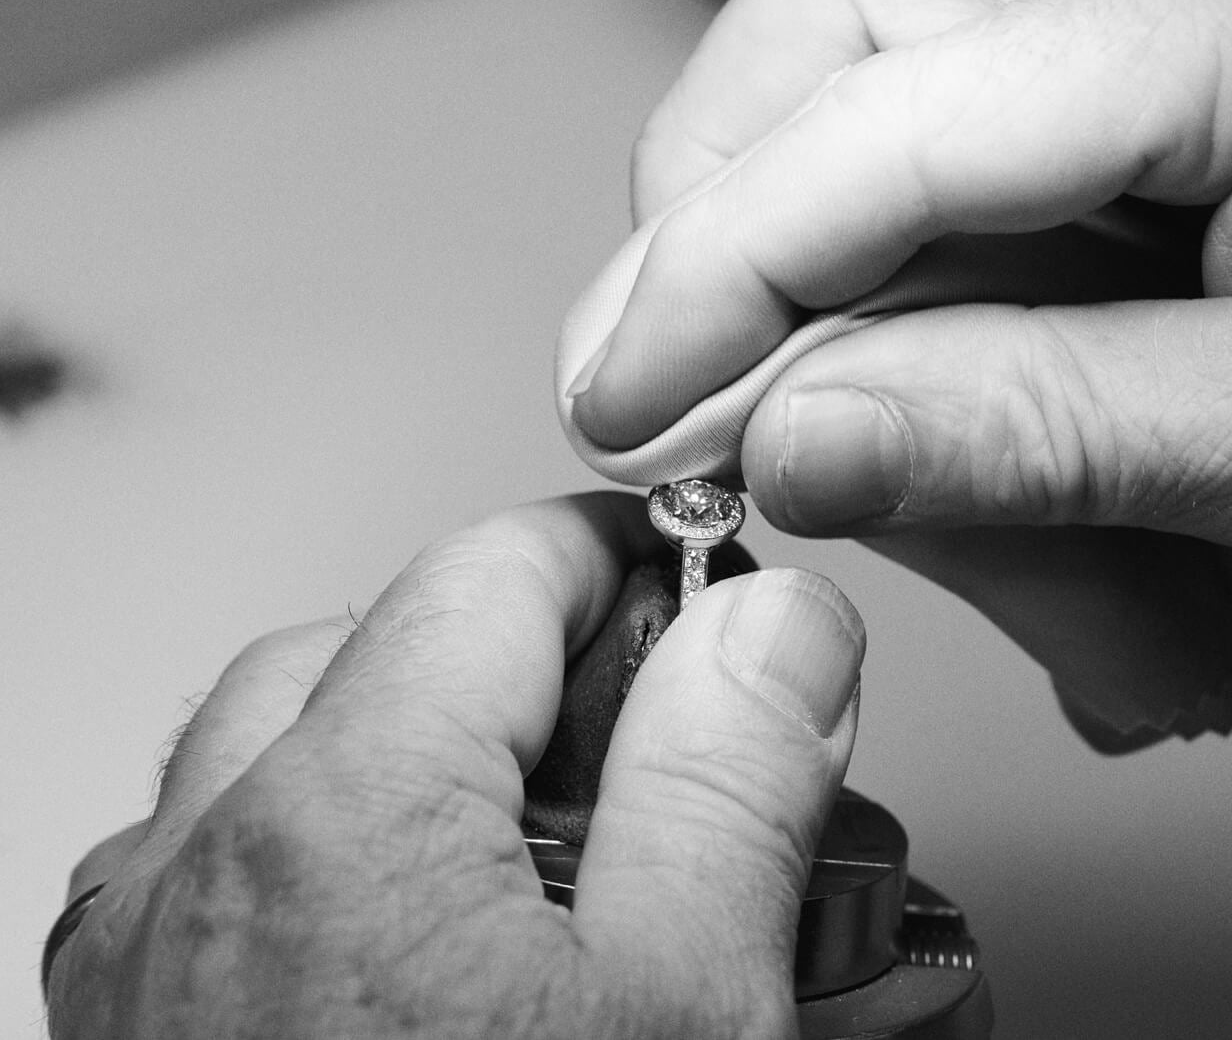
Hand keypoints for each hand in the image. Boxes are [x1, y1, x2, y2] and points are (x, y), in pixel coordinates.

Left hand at [45, 494, 864, 1039]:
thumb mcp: (684, 1016)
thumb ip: (729, 788)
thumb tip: (772, 623)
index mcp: (335, 828)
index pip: (496, 569)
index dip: (634, 554)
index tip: (721, 596)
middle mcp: (197, 878)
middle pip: (371, 648)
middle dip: (527, 665)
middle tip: (659, 737)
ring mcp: (142, 975)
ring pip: (277, 766)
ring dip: (424, 764)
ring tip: (563, 850)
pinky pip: (220, 886)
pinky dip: (336, 870)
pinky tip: (443, 948)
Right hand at [567, 0, 1231, 637]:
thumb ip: (1032, 434)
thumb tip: (786, 437)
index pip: (889, 105)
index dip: (717, 263)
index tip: (621, 395)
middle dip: (745, 191)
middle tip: (696, 373)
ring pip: (924, 19)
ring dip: (851, 209)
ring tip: (860, 402)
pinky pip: (1028, 72)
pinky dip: (961, 216)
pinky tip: (979, 355)